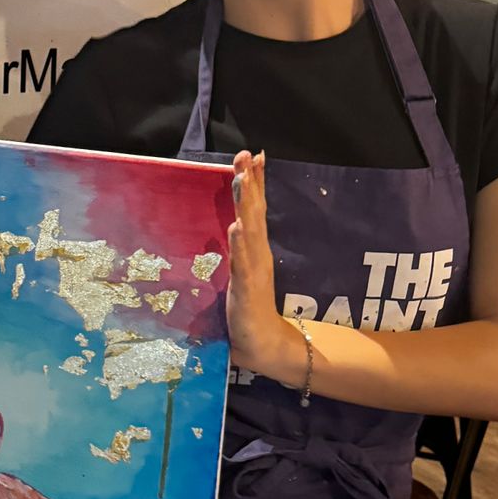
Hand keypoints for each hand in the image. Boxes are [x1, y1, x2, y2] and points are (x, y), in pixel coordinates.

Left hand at [225, 151, 303, 384]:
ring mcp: (254, 269)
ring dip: (246, 204)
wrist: (264, 345)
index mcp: (255, 249)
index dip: (255, 182)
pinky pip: (243, 262)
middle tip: (247, 154)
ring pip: (250, 230)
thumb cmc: (248, 311)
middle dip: (251, 182)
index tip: (253, 155)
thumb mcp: (240, 273)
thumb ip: (238, 251)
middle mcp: (258, 254)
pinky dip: (240, 244)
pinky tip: (237, 226)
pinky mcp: (247, 288)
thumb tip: (233, 226)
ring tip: (242, 179)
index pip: (255, 209)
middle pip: (254, 211)